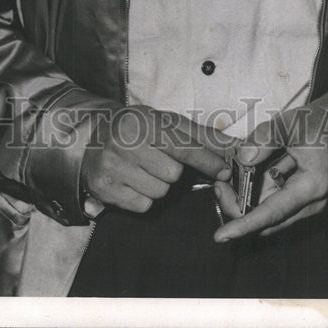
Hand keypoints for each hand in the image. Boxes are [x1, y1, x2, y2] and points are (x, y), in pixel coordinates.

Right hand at [81, 105, 233, 213]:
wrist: (93, 137)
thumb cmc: (139, 129)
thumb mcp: (166, 123)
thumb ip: (200, 135)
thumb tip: (233, 145)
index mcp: (143, 122)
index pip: (184, 147)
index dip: (208, 161)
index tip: (224, 171)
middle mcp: (125, 142)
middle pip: (173, 174)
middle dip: (172, 171)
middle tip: (158, 160)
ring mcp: (112, 166)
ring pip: (159, 192)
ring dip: (158, 185)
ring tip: (144, 169)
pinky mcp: (104, 188)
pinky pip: (142, 205)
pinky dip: (143, 197)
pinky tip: (132, 181)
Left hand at [212, 102, 327, 241]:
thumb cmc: (319, 127)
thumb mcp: (291, 124)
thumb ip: (266, 138)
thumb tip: (242, 158)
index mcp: (312, 186)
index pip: (272, 213)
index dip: (245, 225)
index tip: (221, 236)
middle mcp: (311, 204)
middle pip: (266, 219)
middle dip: (238, 207)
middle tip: (218, 185)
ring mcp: (307, 206)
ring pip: (268, 214)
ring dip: (246, 200)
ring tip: (228, 178)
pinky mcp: (301, 203)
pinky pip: (274, 205)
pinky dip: (257, 195)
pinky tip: (246, 176)